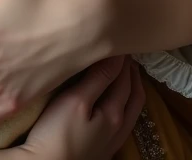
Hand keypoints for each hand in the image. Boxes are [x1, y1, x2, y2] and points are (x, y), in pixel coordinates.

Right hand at [20, 55, 144, 159]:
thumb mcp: (77, 101)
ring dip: (131, 91)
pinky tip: (115, 106)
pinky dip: (125, 107)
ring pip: (131, 112)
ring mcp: (111, 142)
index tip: (119, 42)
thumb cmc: (58, 133)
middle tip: (126, 56)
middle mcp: (119, 129)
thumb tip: (116, 54)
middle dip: (131, 74)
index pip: (123, 79)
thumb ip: (98, 78)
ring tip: (127, 76)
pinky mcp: (101, 151)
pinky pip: (123, 124)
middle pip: (133, 96)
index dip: (122, 59)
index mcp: (115, 114)